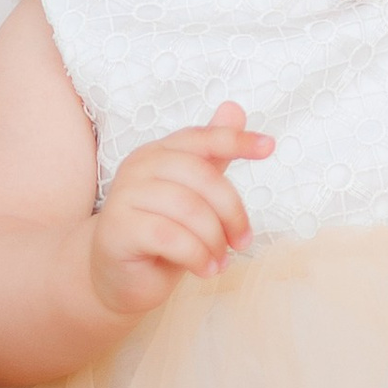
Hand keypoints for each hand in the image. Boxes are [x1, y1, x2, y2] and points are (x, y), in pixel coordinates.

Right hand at [87, 104, 273, 320]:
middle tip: (242, 242)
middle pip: (202, 176)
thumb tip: (235, 108)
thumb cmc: (162, 235)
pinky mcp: (117, 229)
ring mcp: (123, 196)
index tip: (269, 146)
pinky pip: (170, 237)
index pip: (201, 138)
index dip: (236, 140)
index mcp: (158, 153)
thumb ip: (213, 157)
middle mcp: (138, 167)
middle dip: (232, 212)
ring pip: (189, 209)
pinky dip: (197, 256)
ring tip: (220, 261)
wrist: (118, 279)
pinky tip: (205, 270)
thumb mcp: (194, 195)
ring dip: (215, 241)